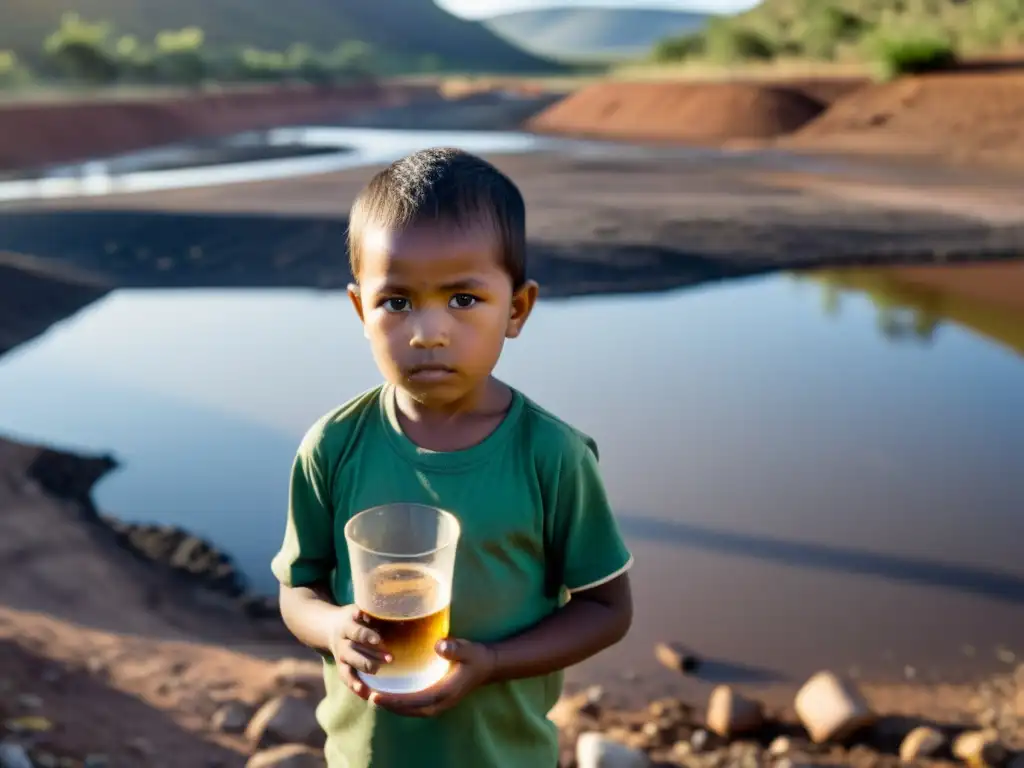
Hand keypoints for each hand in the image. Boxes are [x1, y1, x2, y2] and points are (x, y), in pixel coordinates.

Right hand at [327, 605, 391, 699]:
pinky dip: (355, 686)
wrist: (329, 626)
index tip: (379, 640)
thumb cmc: (356, 617)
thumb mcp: (362, 611)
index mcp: (347, 625)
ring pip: (351, 664)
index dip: (366, 635)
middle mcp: (342, 641)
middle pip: (354, 649)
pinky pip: (347, 678)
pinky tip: (365, 693)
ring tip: (378, 670)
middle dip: (372, 654)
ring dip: (367, 667)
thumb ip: (378, 616)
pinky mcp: (342, 667)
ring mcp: (341, 655)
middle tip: (390, 658)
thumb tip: (404, 618)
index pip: (356, 631)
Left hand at [370, 638, 495, 717]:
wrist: (487, 666)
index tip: (376, 696)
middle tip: (366, 696)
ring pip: (410, 710)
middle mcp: (440, 703)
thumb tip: (439, 646)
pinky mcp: (436, 700)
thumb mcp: (468, 649)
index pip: (415, 700)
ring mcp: (438, 704)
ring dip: (391, 706)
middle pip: (408, 709)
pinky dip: (400, 704)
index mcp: (445, 692)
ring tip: (372, 697)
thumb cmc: (475, 656)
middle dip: (387, 705)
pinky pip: (414, 706)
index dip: (394, 700)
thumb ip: (454, 648)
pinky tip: (388, 695)